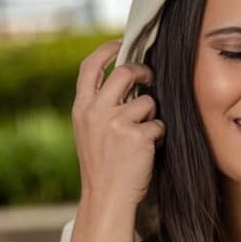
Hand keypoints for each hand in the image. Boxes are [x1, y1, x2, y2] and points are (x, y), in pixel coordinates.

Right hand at [71, 40, 165, 209]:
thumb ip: (100, 106)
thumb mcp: (89, 131)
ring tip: (142, 136)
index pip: (90, 67)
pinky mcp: (137, 136)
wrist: (106, 197)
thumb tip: (125, 78)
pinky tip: (148, 150)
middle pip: (125, 72)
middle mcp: (96, 112)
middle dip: (143, 72)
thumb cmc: (102, 165)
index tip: (121, 43)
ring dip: (151, 116)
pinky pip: (158, 125)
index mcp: (81, 109)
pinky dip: (158, 136)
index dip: (107, 50)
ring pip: (147, 101)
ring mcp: (116, 123)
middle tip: (150, 77)